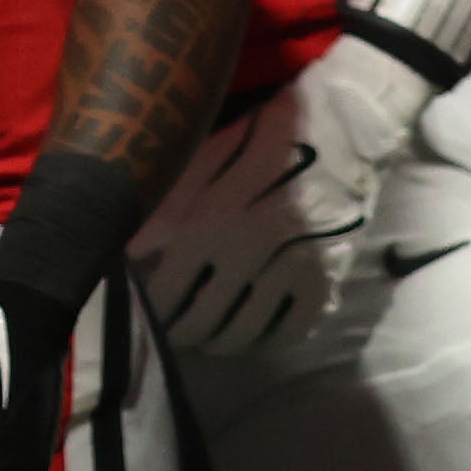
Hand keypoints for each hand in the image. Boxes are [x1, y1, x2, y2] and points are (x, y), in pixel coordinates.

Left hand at [132, 35, 434, 355]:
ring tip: (205, 335)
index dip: (150, 311)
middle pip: (201, 322)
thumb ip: (166, 207)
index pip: (166, 292)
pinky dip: (265, 339)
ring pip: (241, 335)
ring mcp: (291, 272)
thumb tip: (128, 252)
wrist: (342, 128)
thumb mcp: (205, 161)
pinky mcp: (325, 281)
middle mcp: (249, 253)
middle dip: (179, 333)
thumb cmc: (261, 139)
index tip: (143, 314)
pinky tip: (251, 329)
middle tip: (170, 333)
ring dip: (216, 341)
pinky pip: (288, 332)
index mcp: (211, 220)